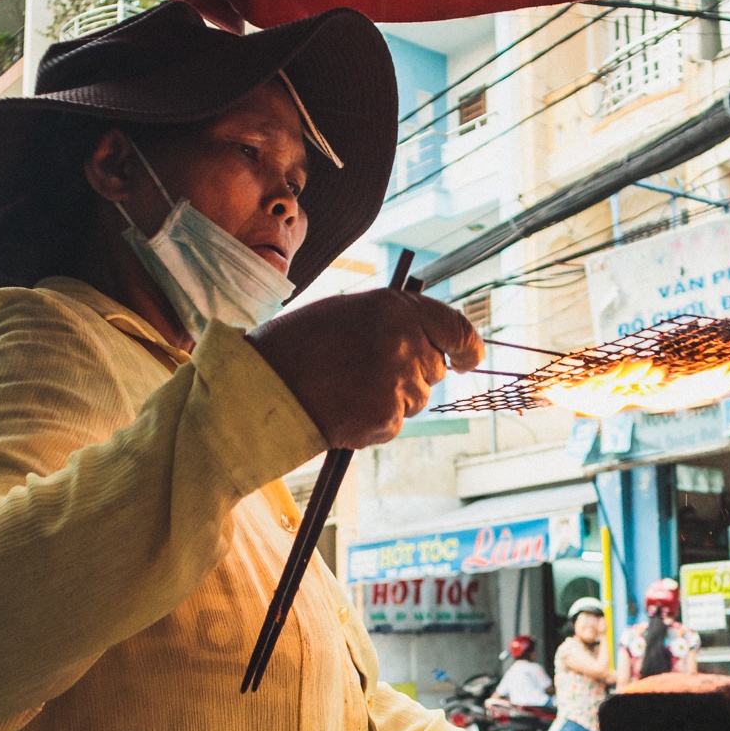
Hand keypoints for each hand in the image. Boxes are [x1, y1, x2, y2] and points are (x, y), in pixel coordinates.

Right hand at [245, 290, 483, 448]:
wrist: (261, 387)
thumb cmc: (296, 346)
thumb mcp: (347, 312)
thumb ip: (392, 321)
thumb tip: (426, 339)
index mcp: (395, 308)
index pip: (457, 328)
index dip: (468, 347)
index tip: (468, 359)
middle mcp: (404, 343)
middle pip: (434, 368)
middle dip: (412, 372)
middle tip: (368, 371)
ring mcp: (397, 383)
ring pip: (417, 398)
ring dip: (392, 397)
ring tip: (347, 388)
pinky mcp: (387, 419)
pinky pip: (395, 422)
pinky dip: (375, 420)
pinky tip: (343, 407)